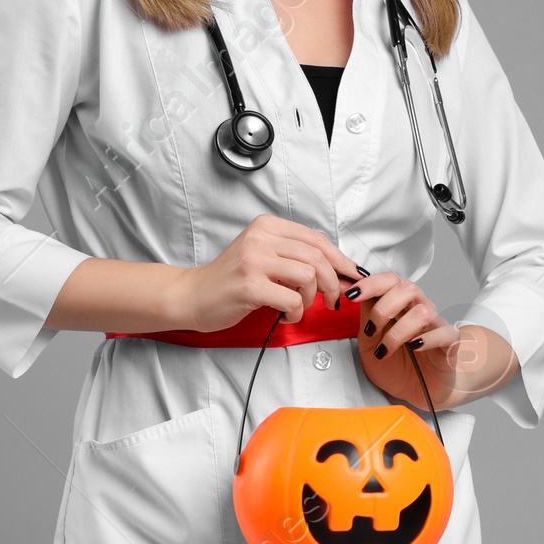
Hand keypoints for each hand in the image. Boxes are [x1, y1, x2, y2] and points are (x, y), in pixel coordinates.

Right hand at [175, 215, 361, 332]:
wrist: (192, 296)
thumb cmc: (230, 282)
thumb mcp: (263, 259)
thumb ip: (297, 261)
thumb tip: (340, 275)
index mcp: (267, 227)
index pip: (316, 239)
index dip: (340, 260)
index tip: (350, 276)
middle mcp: (261, 238)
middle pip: (318, 256)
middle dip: (332, 282)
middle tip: (332, 300)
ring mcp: (254, 260)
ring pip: (309, 275)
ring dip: (311, 298)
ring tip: (298, 306)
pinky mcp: (250, 285)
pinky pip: (292, 299)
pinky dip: (296, 312)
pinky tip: (285, 316)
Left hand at [349, 269, 519, 411]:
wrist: (421, 391)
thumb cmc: (399, 366)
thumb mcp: (369, 343)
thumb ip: (364, 318)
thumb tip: (352, 292)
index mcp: (401, 306)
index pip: (390, 281)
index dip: (371, 283)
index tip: (352, 294)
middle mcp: (420, 311)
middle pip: (408, 289)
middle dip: (383, 308)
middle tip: (371, 330)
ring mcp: (436, 326)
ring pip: (423, 312)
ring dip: (398, 331)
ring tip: (386, 349)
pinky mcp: (450, 344)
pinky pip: (444, 333)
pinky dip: (427, 339)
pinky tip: (414, 347)